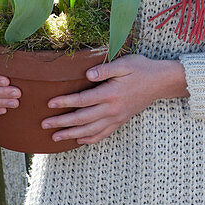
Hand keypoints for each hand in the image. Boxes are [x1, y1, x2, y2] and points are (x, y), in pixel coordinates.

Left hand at [42, 54, 187, 145]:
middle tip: (44, 124)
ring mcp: (117, 117)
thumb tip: (88, 75)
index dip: (65, 102)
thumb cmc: (141, 69)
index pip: (83, 100)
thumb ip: (105, 70)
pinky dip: (90, 139)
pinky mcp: (121, 120)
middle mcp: (112, 109)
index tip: (50, 104)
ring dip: (71, 135)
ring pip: (90, 130)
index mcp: (111, 94)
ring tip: (55, 137)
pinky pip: (104, 134)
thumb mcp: (124, 63)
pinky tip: (79, 141)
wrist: (160, 82)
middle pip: (82, 119)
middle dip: (62, 123)